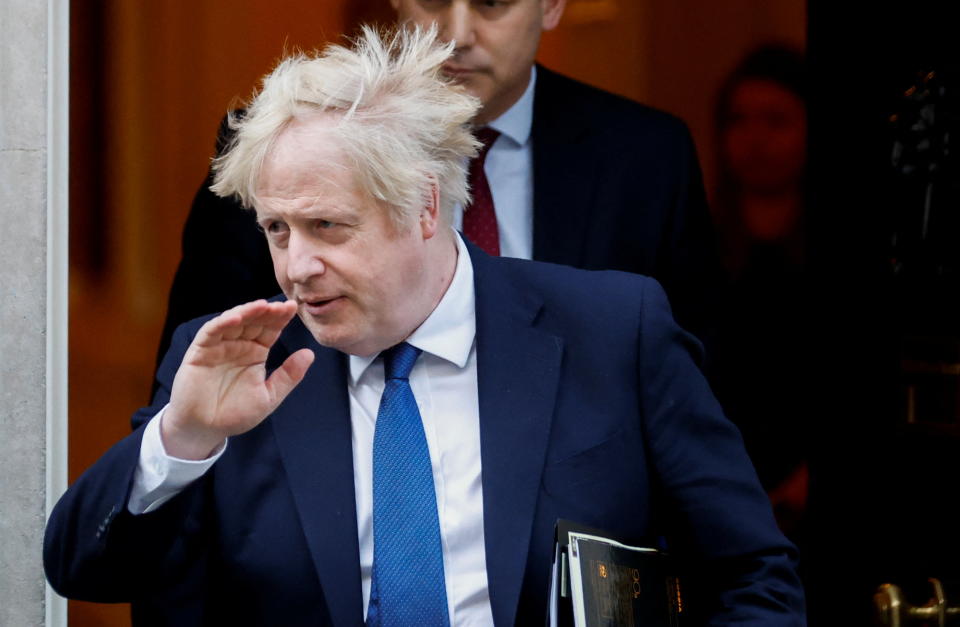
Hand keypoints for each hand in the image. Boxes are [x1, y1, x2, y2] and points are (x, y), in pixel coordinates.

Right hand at [162, 299, 313, 458]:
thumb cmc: (235, 413)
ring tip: (261, 307)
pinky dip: (222, 323)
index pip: (271, 330)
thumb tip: (310, 353)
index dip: (281, 318)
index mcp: (256, 352)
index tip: (294, 307)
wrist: (205, 429)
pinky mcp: (200, 351)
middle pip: (254, 322)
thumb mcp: (269, 396)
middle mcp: (238, 345)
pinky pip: (211, 332)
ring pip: (233, 322)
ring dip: (247, 312)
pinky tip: (236, 318)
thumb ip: (288, 376)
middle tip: (282, 305)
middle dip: (267, 312)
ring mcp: (219, 346)